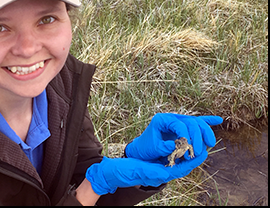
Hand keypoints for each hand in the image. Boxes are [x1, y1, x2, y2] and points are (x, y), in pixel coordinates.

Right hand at [86, 151, 207, 195]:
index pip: (182, 169)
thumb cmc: (124, 172)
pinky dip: (178, 150)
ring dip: (187, 152)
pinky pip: (171, 158)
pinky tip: (179, 143)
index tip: (203, 152)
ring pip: (178, 161)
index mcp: (160, 176)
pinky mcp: (155, 164)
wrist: (114, 173)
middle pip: (183, 165)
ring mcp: (159, 169)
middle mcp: (162, 173)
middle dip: (194, 156)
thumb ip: (151, 172)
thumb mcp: (138, 170)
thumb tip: (165, 174)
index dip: (193, 161)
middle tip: (204, 144)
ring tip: (195, 142)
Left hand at [125, 113, 222, 160]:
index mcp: (162, 119)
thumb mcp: (153, 148)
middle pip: (191, 121)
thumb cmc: (146, 149)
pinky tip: (219, 120)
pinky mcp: (184, 127)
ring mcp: (178, 121)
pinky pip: (198, 123)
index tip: (187, 149)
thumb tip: (178, 146)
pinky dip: (208, 121)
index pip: (179, 124)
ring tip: (210, 144)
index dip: (185, 136)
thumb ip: (165, 147)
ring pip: (197, 122)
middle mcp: (172, 118)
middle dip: (198, 135)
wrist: (142, 149)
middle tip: (198, 151)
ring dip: (206, 132)